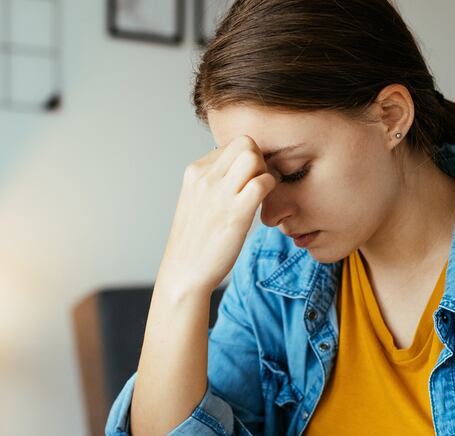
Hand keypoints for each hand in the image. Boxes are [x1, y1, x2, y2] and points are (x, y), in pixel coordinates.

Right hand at [158, 136, 278, 295]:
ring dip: (266, 172)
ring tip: (262, 195)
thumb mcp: (196, 202)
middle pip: (245, 143)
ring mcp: (219, 194)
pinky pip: (263, 183)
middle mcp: (204, 177)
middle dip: (260, 160)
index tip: (248, 181)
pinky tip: (264, 208)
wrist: (183, 273)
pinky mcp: (235, 213)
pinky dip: (271, 191)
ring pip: (253, 156)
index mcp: (194, 172)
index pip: (230, 145)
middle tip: (260, 185)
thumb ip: (213, 183)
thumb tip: (237, 172)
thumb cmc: (194, 243)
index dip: (247, 160)